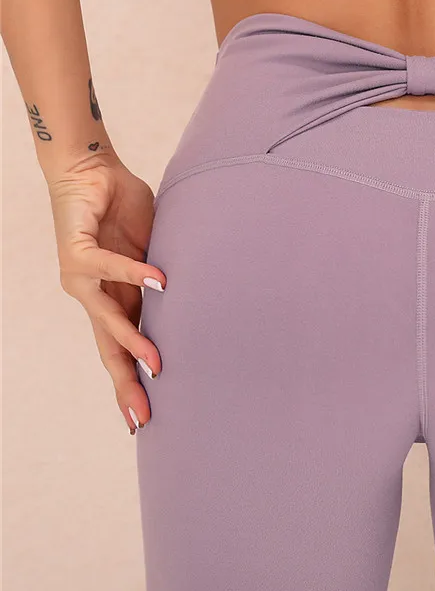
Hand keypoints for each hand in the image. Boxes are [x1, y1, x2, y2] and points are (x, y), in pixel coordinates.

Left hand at [48, 152, 166, 434]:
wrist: (90, 171)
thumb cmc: (122, 213)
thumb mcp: (152, 256)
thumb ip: (166, 282)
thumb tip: (200, 300)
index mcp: (115, 301)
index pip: (121, 352)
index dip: (130, 385)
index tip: (143, 420)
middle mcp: (95, 297)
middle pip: (110, 351)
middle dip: (127, 385)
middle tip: (143, 416)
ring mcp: (83, 277)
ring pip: (107, 320)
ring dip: (133, 343)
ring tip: (156, 365)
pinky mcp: (77, 250)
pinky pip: (110, 267)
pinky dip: (135, 275)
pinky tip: (160, 283)